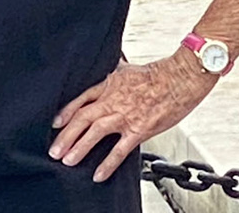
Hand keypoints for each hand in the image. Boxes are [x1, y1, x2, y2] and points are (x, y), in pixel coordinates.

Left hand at [49, 51, 210, 181]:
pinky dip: (107, 163)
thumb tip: (110, 64)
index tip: (55, 123)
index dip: (66, 112)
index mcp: (111, 84)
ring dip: (79, 148)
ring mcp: (126, 115)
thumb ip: (116, 70)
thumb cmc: (162, 73)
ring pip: (95, 132)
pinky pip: (119, 149)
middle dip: (66, 136)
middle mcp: (115, 100)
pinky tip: (99, 173)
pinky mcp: (140, 129)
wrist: (183, 76)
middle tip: (54, 150)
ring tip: (68, 161)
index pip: (81, 99)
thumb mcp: (131, 68)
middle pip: (82, 118)